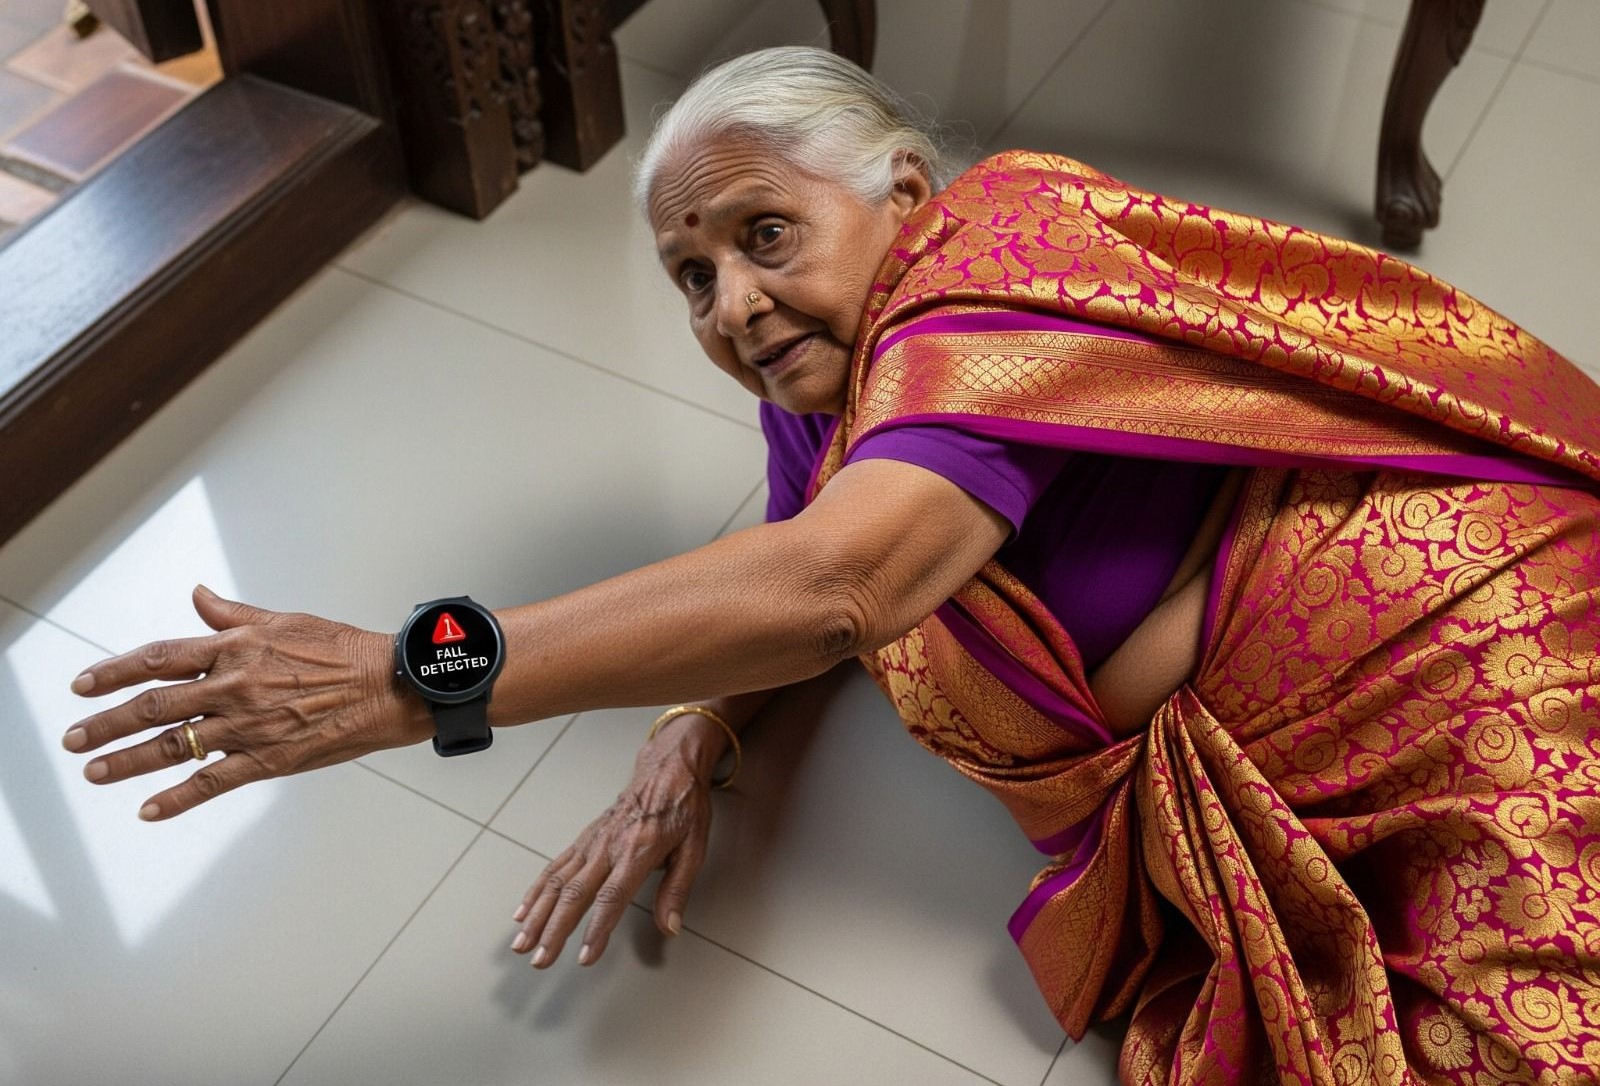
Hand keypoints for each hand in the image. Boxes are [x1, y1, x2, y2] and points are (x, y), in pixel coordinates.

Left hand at [63, 585, 428, 819]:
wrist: (391, 685)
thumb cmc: (346, 650)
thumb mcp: (287, 620)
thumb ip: (233, 614)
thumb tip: (198, 597)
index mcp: (237, 648)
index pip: (160, 657)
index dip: (115, 672)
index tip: (83, 685)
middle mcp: (235, 686)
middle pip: (154, 706)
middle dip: (106, 723)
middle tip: (73, 738)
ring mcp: (250, 726)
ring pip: (173, 746)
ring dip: (126, 762)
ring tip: (94, 772)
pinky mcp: (270, 759)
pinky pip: (212, 782)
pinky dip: (177, 798)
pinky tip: (149, 810)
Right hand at [510, 722, 714, 967]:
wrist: (667, 768)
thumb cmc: (683, 807)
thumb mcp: (694, 847)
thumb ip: (678, 889)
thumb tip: (670, 926)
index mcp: (638, 850)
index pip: (613, 897)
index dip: (597, 929)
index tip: (586, 956)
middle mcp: (608, 846)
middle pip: (575, 894)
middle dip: (554, 930)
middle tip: (541, 959)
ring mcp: (592, 842)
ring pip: (557, 882)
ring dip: (537, 915)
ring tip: (522, 942)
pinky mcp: (583, 839)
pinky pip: (555, 866)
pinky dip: (536, 891)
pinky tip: (523, 911)